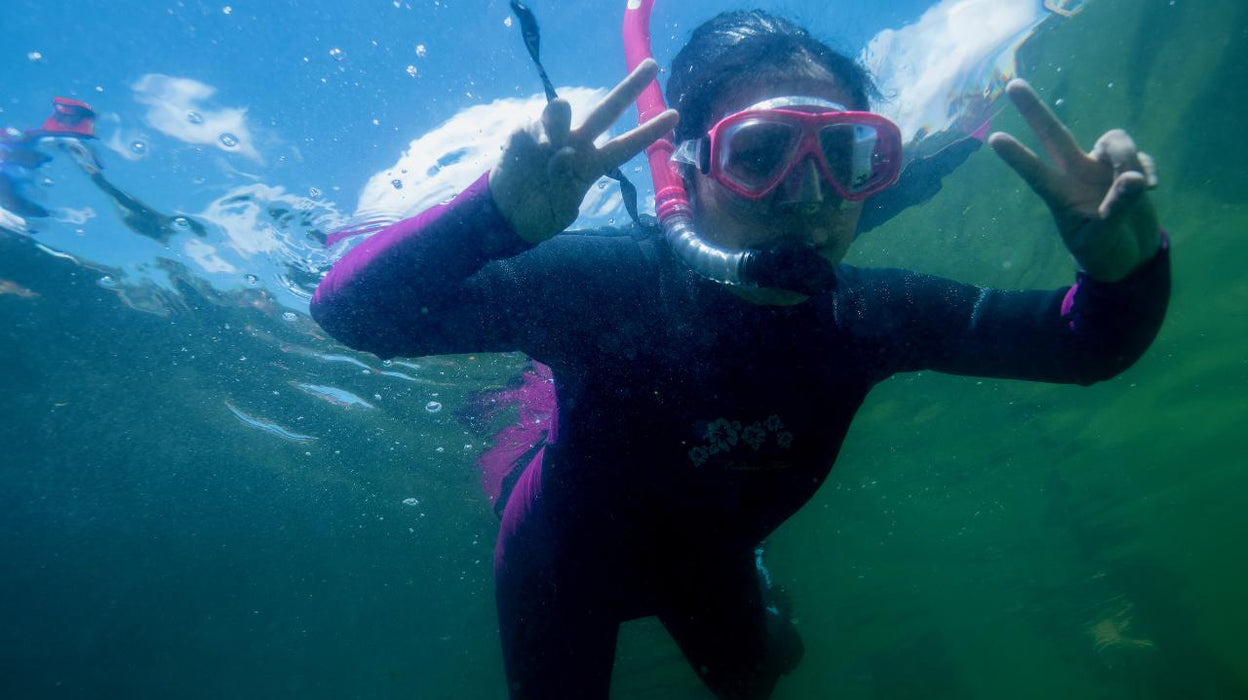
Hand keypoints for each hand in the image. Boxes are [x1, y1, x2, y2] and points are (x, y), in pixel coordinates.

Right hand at [489, 58, 678, 243]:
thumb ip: (568, 181)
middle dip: (629, 88)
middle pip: (606, 111)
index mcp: (592, 165)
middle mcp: (576, 144)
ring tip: (556, 148)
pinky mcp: (525, 131)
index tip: (674, 114)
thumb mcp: (562, 209)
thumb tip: (564, 150)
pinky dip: (534, 143)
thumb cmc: (541, 213)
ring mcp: (551, 135)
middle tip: (652, 65)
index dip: (648, 131)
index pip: (625, 146)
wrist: (505, 214)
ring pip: (562, 112)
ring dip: (559, 120)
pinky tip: (528, 160)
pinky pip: (533, 129)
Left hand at [989, 79, 1161, 281]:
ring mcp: (1101, 168)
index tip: (993, 139)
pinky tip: (1151, 188)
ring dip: (1128, 158)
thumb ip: (1117, 208)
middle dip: (1034, 110)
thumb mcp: (1106, 237)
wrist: (1129, 257)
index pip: (1036, 173)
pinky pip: (1139, 155)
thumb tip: (1134, 178)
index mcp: (1062, 196)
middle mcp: (1076, 174)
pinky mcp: (1129, 167)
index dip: (1017, 157)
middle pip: (1054, 135)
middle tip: (1012, 84)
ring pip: (1113, 140)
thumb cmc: (1104, 251)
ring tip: (1137, 187)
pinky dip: (1148, 168)